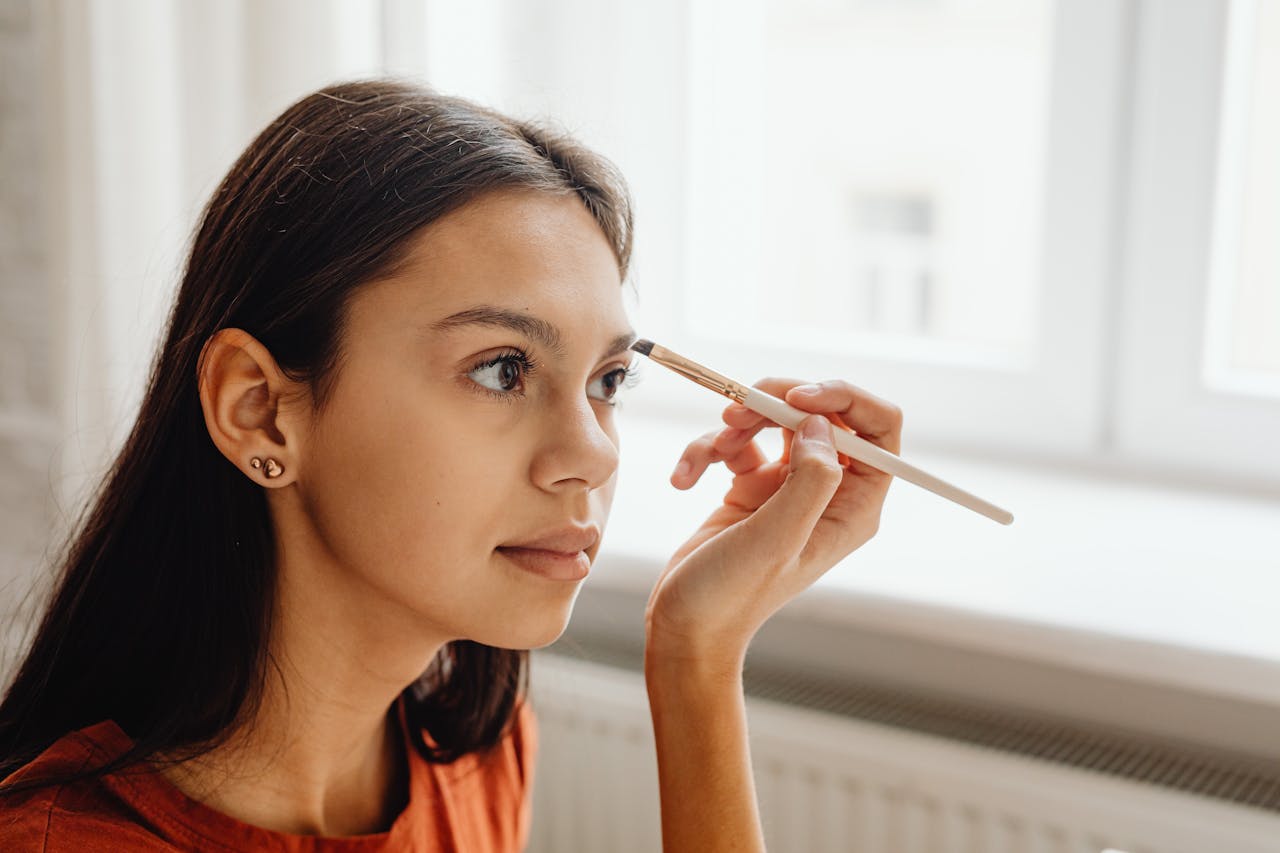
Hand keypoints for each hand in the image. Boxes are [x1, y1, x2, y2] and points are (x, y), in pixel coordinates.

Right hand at [644, 378, 902, 672]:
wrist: (687, 626)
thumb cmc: (733, 597)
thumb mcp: (775, 540)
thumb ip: (809, 480)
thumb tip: (820, 425)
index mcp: (854, 506)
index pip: (878, 428)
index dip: (844, 398)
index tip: (797, 396)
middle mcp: (828, 491)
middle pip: (822, 413)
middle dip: (777, 403)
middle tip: (738, 410)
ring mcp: (789, 487)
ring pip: (774, 420)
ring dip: (736, 426)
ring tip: (710, 452)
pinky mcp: (751, 486)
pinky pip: (736, 444)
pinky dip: (706, 451)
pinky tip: (685, 479)